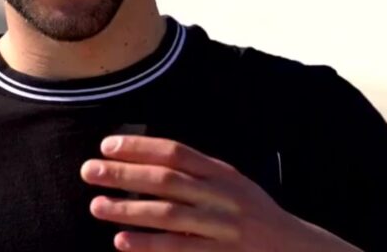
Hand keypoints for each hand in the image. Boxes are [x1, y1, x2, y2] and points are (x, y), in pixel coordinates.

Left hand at [80, 135, 361, 250]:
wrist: (297, 250)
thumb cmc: (254, 217)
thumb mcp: (232, 187)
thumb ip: (197, 175)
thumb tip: (146, 163)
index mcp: (223, 174)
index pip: (176, 152)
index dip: (140, 146)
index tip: (107, 144)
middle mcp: (223, 196)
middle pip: (166, 179)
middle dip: (124, 174)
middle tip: (89, 171)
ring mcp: (223, 228)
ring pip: (169, 214)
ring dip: (128, 209)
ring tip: (96, 206)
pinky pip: (179, 249)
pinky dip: (148, 245)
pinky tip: (122, 240)